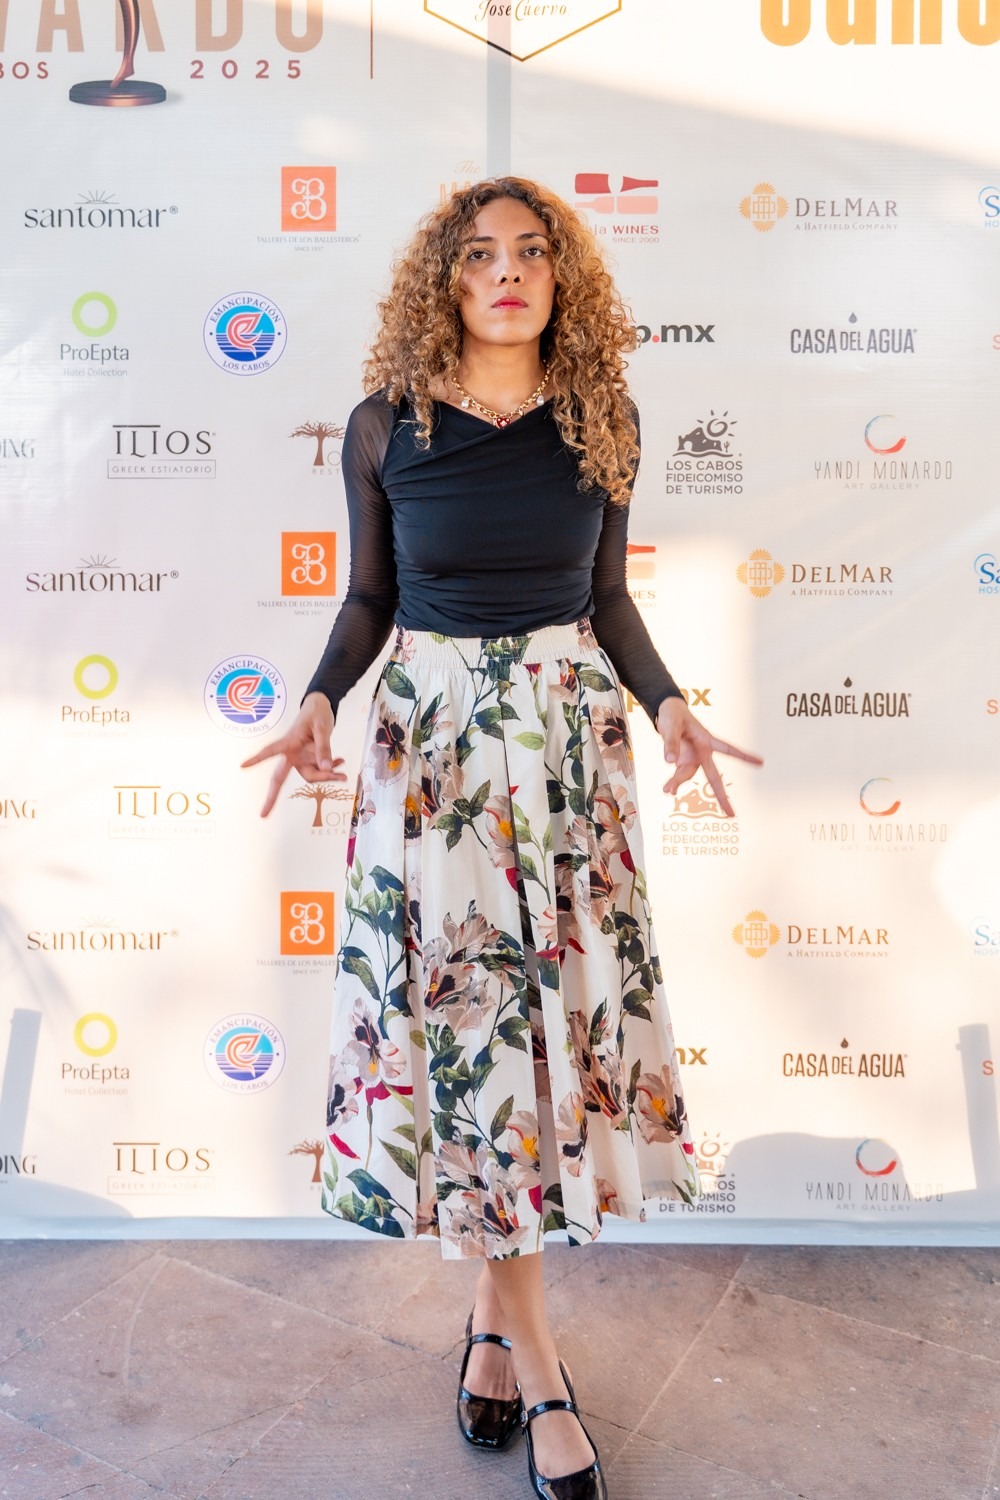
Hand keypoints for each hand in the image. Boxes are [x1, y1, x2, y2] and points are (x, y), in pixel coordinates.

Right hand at [240, 692, 346, 817]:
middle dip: (272, 796)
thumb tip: (327, 768)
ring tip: (343, 768)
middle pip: (280, 777)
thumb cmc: (316, 713)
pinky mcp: (310, 759)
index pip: (270, 751)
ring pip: (310, 776)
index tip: (243, 766)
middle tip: (263, 814)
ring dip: (327, 776)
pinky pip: (320, 771)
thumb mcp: (322, 728)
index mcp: (289, 743)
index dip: (257, 759)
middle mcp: (292, 754)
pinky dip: (331, 769)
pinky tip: (341, 762)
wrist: (321, 707)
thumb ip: (323, 748)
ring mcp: (301, 758)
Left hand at [655, 696, 762, 818]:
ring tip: (668, 789)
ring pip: (688, 775)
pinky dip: (673, 782)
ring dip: (679, 782)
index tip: (760, 763)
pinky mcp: (682, 762)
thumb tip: (670, 762)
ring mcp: (692, 759)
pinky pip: (678, 775)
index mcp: (706, 739)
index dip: (744, 756)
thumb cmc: (674, 716)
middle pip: (714, 777)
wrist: (667, 712)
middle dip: (722, 796)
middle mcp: (702, 752)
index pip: (728, 749)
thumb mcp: (672, 726)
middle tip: (731, 814)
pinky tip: (668, 788)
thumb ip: (671, 743)